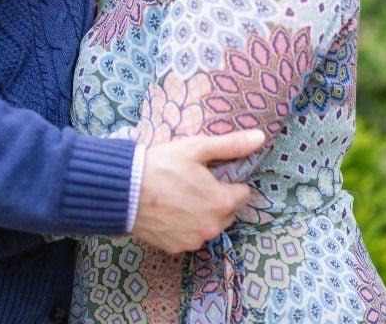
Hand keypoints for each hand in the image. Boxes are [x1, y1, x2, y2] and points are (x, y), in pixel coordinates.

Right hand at [133, 129, 263, 252]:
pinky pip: (189, 235)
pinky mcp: (176, 247)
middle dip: (217, 198)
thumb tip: (260, 138)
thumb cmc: (162, 164)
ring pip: (208, 225)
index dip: (229, 180)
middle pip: (227, 211)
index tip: (212, 173)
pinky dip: (184, 225)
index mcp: (222, 202)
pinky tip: (169, 209)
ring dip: (201, 213)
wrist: (126, 189)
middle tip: (194, 182)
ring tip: (179, 194)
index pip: (243, 193)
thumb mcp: (197, 148)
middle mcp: (212, 226)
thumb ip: (231, 145)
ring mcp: (193, 240)